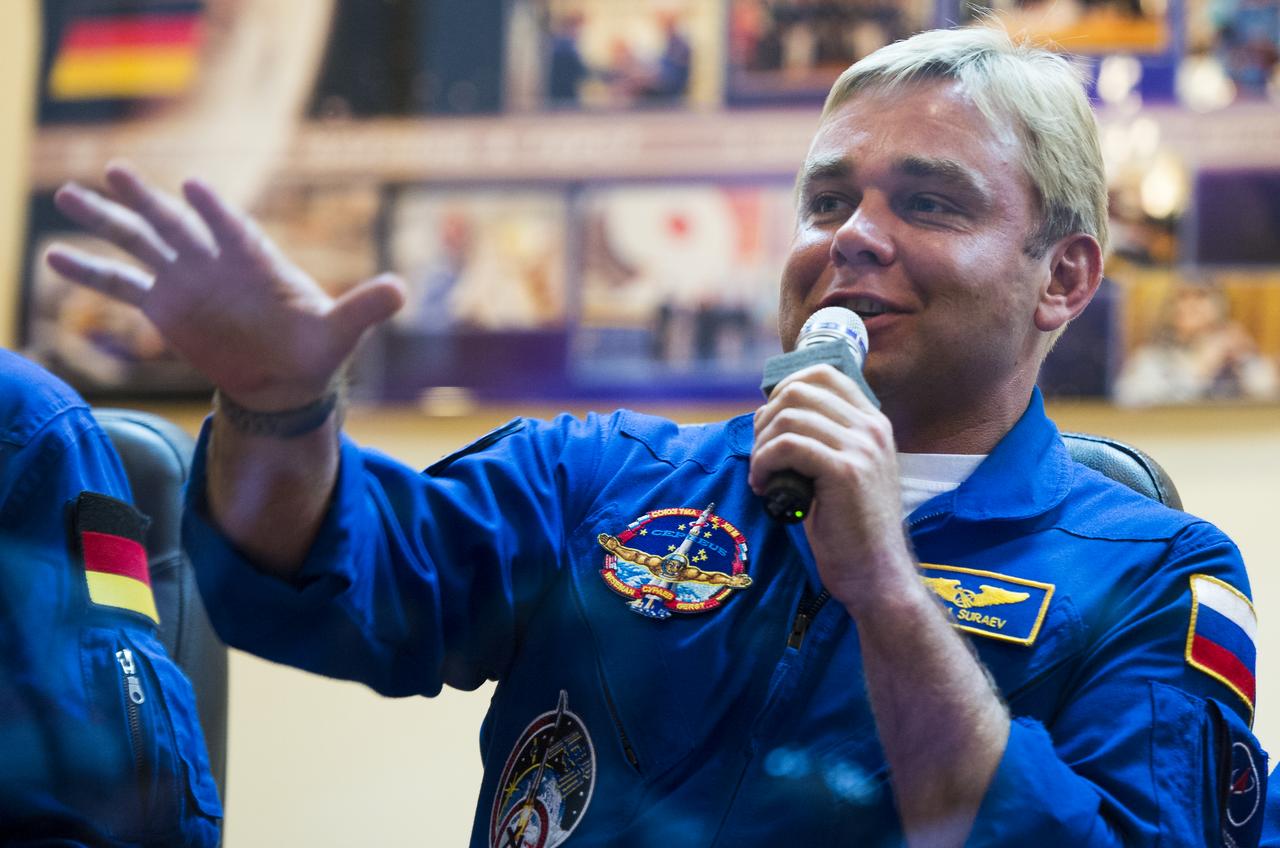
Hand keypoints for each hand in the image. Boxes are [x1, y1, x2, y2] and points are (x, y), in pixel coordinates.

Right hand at [46, 162, 405, 409]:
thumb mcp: (344, 330)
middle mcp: (216, 263)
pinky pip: (123, 287)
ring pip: (141, 244)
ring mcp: (187, 282)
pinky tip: (55, 258)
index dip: (216, 211)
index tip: (193, 190)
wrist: (286, 382)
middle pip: (176, 224)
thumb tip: (403, 290)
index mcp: (257, 260)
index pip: (234, 229)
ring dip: (107, 221)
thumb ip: (367, 306)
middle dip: (145, 199)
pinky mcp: (166, 309)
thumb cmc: (316, 351)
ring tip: (67, 195)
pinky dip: (91, 274)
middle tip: (113, 168)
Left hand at [749, 364, 912, 610]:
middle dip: (766, 420)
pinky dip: (764, 463)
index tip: (769, 426)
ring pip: (788, 416)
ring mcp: (861, 447)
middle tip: (761, 456)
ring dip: (762, 446)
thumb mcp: (843, 471)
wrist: (876, 574)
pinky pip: (787, 446)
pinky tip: (765, 487)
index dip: (784, 390)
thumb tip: (771, 415)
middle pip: (798, 390)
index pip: (822, 373)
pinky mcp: (846, 472)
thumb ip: (822, 439)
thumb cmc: (850, 528)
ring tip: (763, 476)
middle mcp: (871, 428)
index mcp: (872, 423)